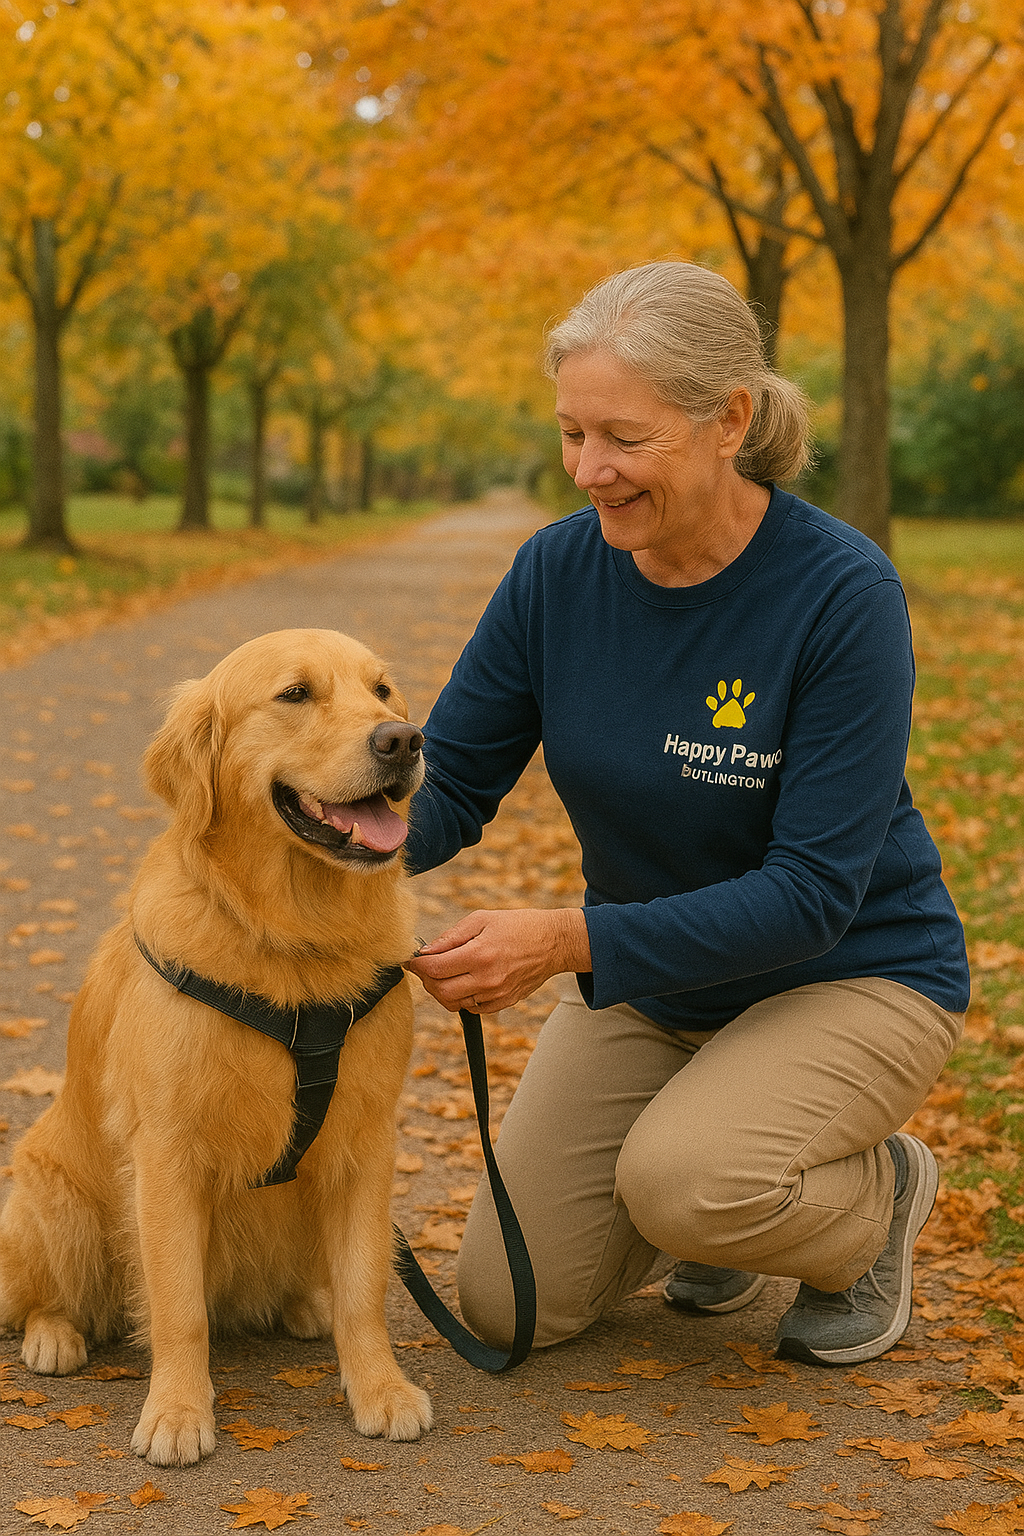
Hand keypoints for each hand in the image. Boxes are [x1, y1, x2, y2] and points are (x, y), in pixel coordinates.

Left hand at [405, 907, 590, 1013]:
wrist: (554, 942)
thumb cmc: (518, 925)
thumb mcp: (483, 918)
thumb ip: (451, 936)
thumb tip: (426, 950)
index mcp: (480, 954)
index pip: (435, 969)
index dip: (417, 965)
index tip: (413, 959)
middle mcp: (487, 979)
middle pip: (440, 991)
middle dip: (426, 980)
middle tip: (427, 967)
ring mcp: (496, 994)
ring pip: (453, 1004)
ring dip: (442, 990)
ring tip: (445, 973)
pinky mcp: (504, 1003)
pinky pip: (472, 1008)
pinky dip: (462, 997)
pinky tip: (466, 981)